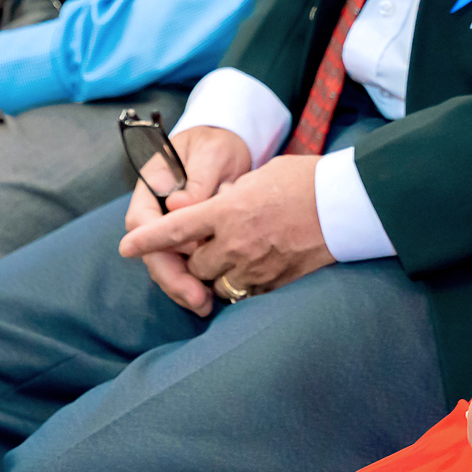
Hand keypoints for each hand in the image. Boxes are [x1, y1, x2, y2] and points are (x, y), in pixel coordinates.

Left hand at [118, 129, 323, 315]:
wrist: (346, 205)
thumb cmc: (304, 180)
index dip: (147, 240)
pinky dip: (244, 285)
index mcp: (227, 210)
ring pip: (218, 284)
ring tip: (235, 256)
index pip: (175, 229)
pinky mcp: (275, 284)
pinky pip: (246, 294)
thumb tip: (213, 206)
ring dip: (219, 274)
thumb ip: (228, 195)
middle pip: (195, 265)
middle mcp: (235, 243)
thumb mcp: (259, 177)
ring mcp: (256, 267)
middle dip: (196, 259)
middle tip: (209, 245)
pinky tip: (257, 268)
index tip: (125, 248)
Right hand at [120, 126, 254, 313]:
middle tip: (197, 299)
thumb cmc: (215, 146)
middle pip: (151, 251)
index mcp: (151, 186)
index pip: (141, 221)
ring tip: (205, 306)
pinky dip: (195, 282)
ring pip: (166, 263)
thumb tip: (179, 204)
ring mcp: (168, 229)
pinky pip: (184, 265)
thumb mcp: (211, 154)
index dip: (158, 243)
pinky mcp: (185, 241)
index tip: (185, 255)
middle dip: (171, 278)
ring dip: (183, 287)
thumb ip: (197, 179)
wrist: (226, 147)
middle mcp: (154, 212)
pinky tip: (211, 297)